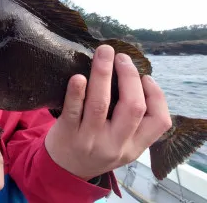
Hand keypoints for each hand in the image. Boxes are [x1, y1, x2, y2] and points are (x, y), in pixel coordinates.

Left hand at [45, 45, 171, 180]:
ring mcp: (90, 139)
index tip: (146, 77)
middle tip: (122, 57)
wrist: (64, 170)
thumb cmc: (96, 148)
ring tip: (104, 52)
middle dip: (129, 76)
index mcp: (134, 146)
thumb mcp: (122, 145)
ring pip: (101, 104)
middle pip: (132, 107)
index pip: (159, 121)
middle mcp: (115, 144)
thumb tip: (136, 79)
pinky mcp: (67, 133)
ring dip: (103, 74)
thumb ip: (132, 123)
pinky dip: (76, 92)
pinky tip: (78, 77)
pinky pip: (72, 111)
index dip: (156, 95)